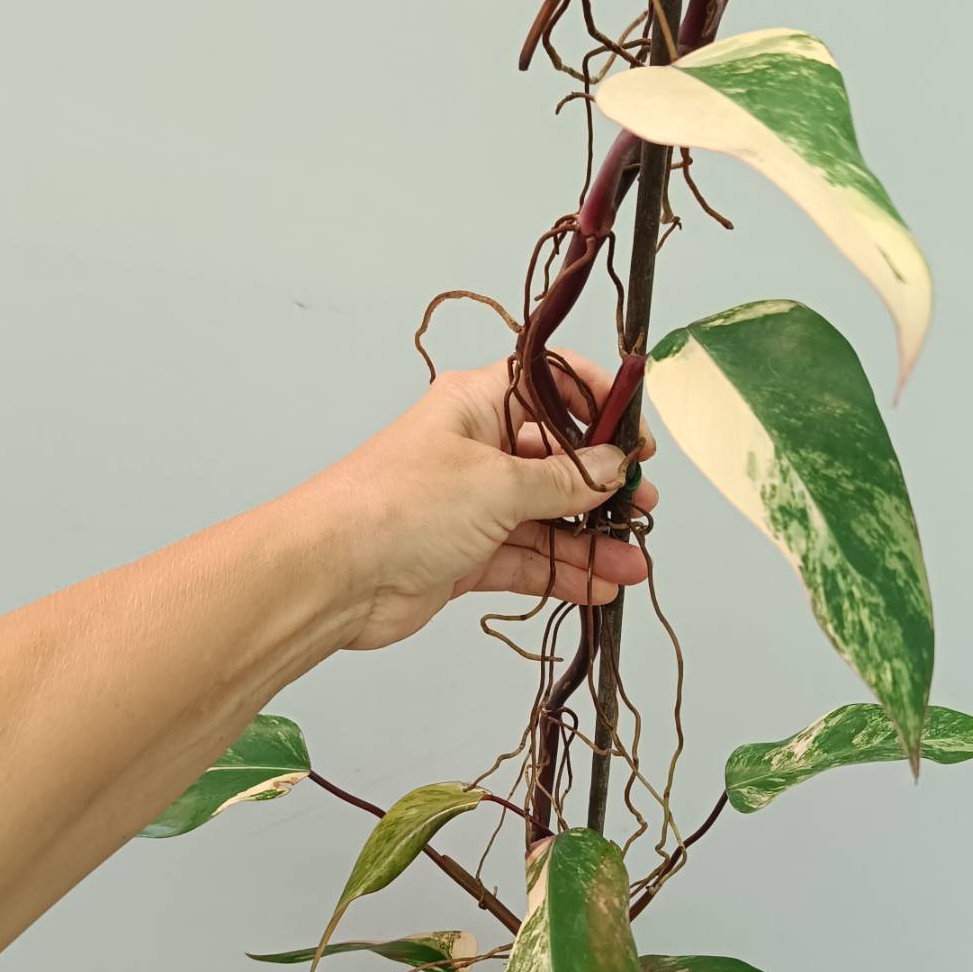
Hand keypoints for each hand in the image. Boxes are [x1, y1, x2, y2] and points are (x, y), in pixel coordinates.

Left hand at [310, 351, 658, 651]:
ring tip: (631, 562)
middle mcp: (476, 449)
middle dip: (602, 486)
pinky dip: (564, 571)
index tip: (632, 433)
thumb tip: (610, 467)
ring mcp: (471, 505)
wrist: (332, 576)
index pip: (550, 386)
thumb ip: (564, 479)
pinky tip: (600, 585)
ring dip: (592, 541)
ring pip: (548, 517)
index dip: (595, 404)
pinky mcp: (466, 554)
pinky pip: (530, 558)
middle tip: (640, 505)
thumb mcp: (498, 483)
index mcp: (478, 405)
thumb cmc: (394, 505)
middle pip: (556, 460)